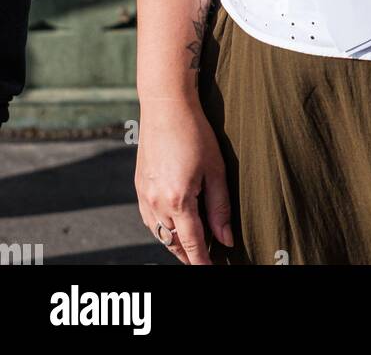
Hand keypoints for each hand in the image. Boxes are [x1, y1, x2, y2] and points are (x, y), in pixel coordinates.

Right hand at [135, 98, 232, 264]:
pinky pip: (150, 221)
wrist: (165, 106)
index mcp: (178, 200)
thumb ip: (220, 207)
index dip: (202, 263)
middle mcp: (156, 203)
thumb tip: (225, 239)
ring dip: (176, 244)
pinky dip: (162, 229)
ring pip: (159, 235)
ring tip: (194, 247)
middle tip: (206, 260)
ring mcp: (144, 197)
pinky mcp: (138, 188)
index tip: (212, 271)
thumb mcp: (216, 169)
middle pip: (174, 244)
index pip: (192, 244)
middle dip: (189, 257)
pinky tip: (174, 226)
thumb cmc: (195, 133)